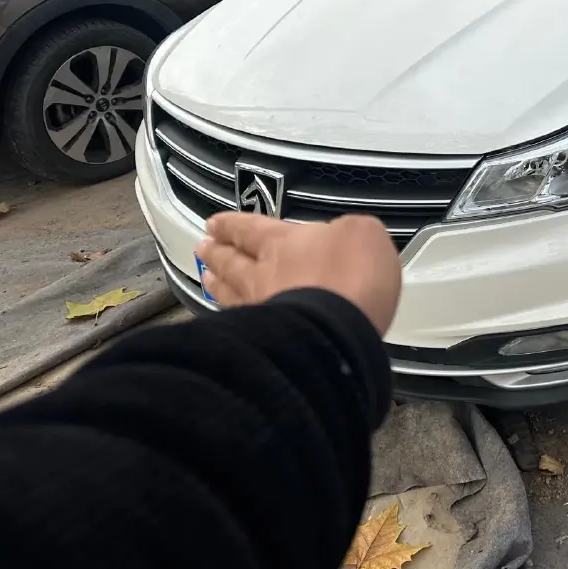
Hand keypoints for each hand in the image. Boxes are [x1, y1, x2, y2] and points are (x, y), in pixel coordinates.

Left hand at [194, 213, 401, 334]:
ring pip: (230, 293)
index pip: (251, 228)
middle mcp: (263, 274)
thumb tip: (345, 236)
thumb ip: (348, 232)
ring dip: (218, 284)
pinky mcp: (266, 345)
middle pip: (233, 260)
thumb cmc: (350, 278)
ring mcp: (260, 310)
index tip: (214, 223)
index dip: (233, 224)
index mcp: (284, 242)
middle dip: (218, 252)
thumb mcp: (363, 235)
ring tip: (208, 278)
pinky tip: (230, 321)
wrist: (335, 336)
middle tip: (203, 247)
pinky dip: (232, 320)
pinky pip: (241, 326)